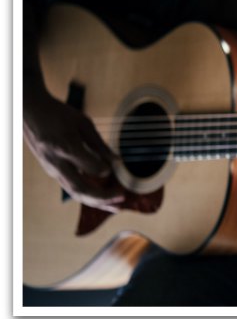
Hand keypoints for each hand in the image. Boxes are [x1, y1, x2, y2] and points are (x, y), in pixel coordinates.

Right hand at [23, 91, 123, 211]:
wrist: (30, 112)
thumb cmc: (59, 114)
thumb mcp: (83, 123)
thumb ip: (99, 145)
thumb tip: (117, 162)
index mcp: (66, 147)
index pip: (89, 167)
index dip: (105, 170)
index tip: (116, 167)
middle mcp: (57, 162)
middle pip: (80, 188)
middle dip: (103, 197)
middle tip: (123, 197)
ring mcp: (52, 169)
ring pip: (75, 192)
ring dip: (97, 202)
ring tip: (117, 207)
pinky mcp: (52, 171)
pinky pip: (71, 188)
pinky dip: (89, 195)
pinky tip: (103, 199)